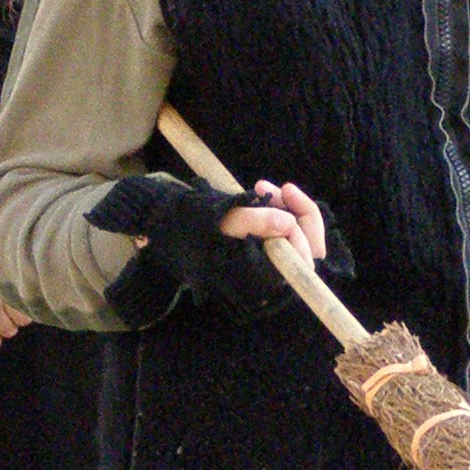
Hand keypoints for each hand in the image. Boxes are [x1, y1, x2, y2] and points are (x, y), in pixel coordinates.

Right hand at [85, 172, 339, 320]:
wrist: (163, 229)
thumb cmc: (190, 225)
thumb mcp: (220, 220)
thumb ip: (253, 222)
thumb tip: (287, 222)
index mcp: (259, 280)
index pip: (302, 258)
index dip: (303, 224)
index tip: (286, 190)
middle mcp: (266, 282)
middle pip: (305, 251)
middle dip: (298, 214)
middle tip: (280, 187)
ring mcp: (263, 270)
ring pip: (294, 242)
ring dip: (287, 210)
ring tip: (262, 186)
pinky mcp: (258, 257)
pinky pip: (280, 238)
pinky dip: (277, 215)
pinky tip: (261, 194)